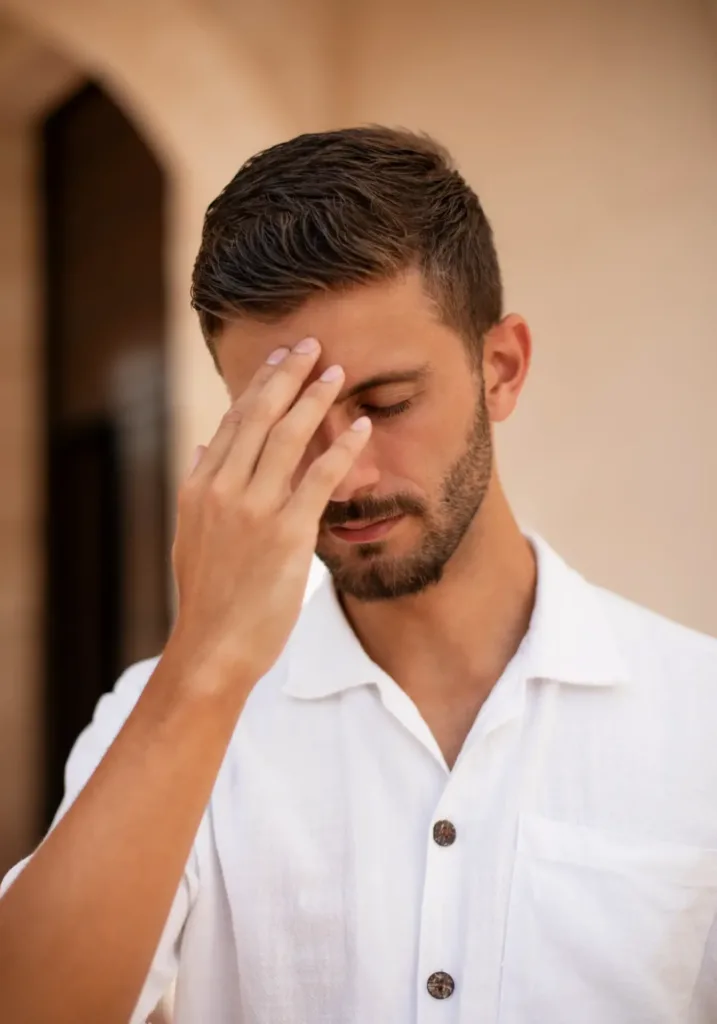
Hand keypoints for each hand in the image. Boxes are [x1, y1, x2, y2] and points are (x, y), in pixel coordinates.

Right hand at [166, 338, 370, 693]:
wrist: (213, 647)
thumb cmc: (209, 595)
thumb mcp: (190, 535)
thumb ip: (199, 486)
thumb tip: (203, 447)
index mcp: (199, 486)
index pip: (233, 421)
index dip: (259, 385)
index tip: (280, 360)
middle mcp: (223, 489)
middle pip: (259, 416)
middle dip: (287, 375)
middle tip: (312, 345)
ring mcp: (253, 509)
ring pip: (287, 437)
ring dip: (315, 399)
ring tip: (338, 373)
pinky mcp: (286, 533)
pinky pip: (320, 478)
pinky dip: (343, 448)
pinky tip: (361, 426)